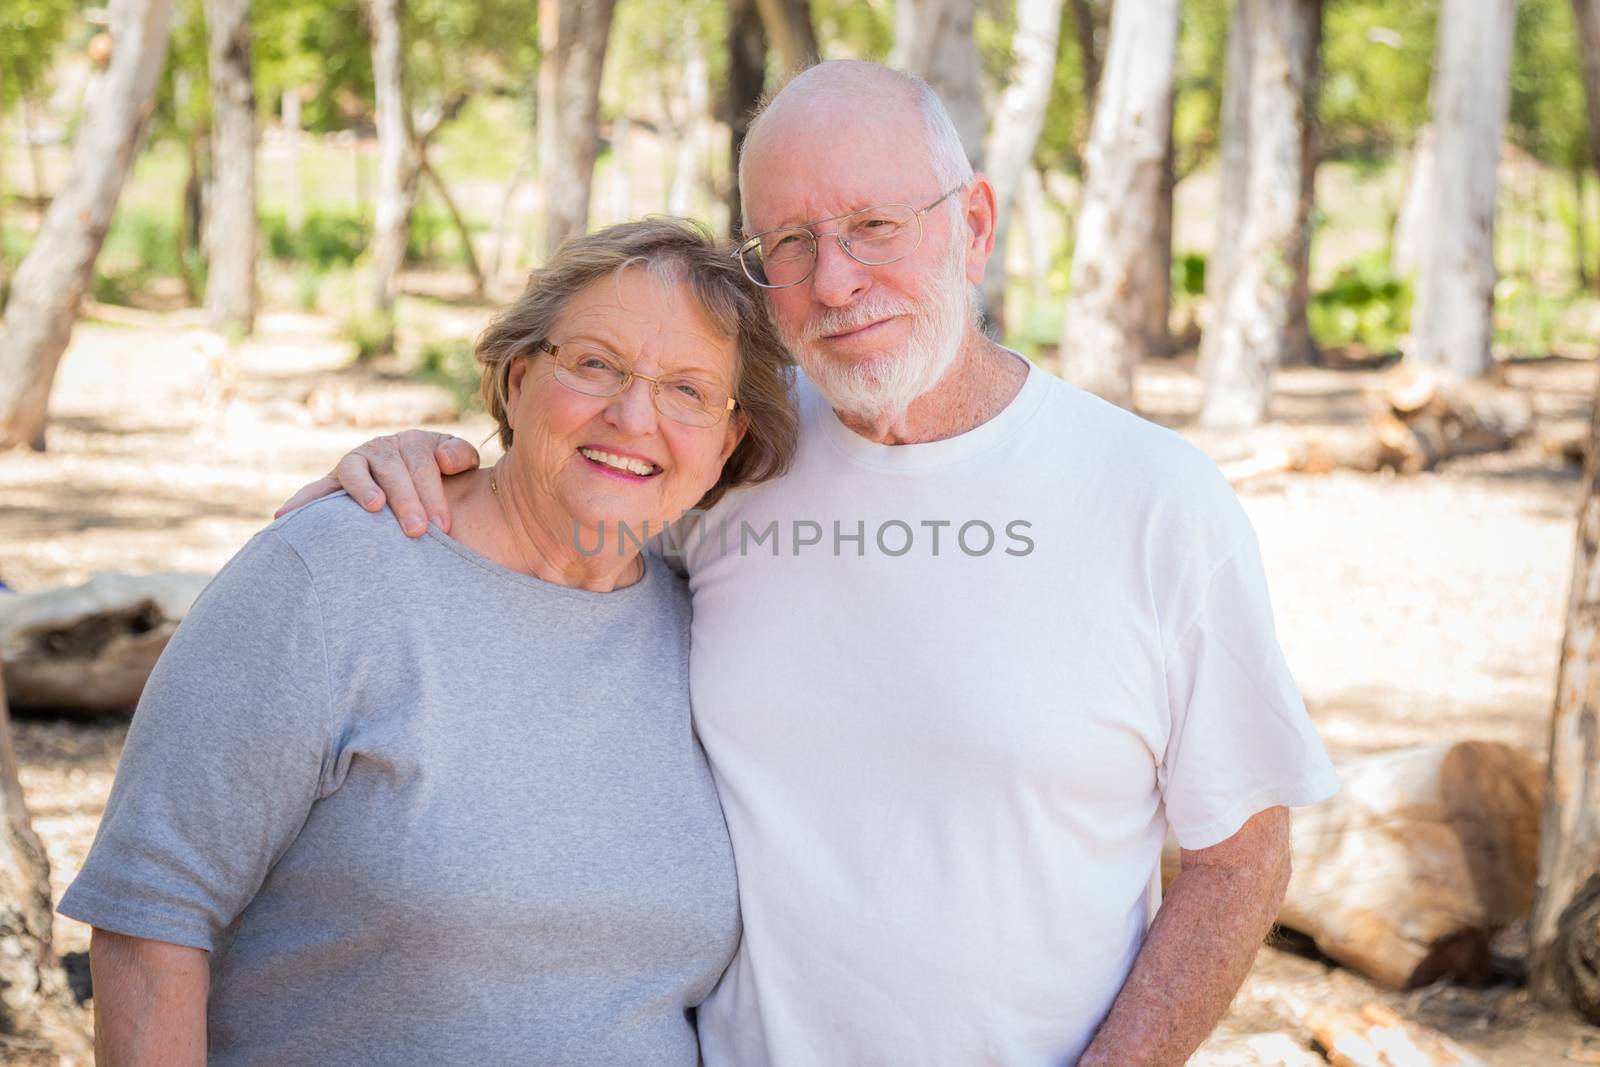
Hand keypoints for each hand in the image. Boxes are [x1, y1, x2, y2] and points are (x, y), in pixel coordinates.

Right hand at [274, 431, 481, 536]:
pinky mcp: (334, 484)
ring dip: (362, 489)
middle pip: (391, 470)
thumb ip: (460, 455)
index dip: (433, 494)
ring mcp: (355, 465)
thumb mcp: (460, 462)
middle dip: (405, 500)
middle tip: (417, 530)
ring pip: (354, 471)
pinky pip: (316, 490)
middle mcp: (380, 449)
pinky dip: (302, 500)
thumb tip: (443, 458)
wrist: (429, 481)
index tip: (442, 524)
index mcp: (412, 443)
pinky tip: (285, 516)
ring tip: (374, 508)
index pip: (422, 465)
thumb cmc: (447, 477)